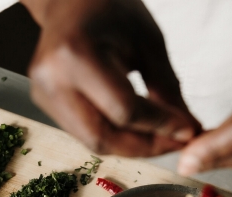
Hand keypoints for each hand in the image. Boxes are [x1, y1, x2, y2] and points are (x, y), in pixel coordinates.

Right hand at [22, 0, 200, 156]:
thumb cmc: (108, 8)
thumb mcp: (148, 42)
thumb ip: (166, 89)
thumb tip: (186, 130)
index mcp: (76, 54)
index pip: (124, 110)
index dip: (161, 126)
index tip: (188, 131)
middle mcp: (52, 79)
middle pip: (103, 137)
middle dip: (145, 147)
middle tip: (176, 143)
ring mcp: (43, 94)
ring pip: (93, 142)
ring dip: (132, 147)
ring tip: (161, 137)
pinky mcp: (45, 104)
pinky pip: (85, 133)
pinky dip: (116, 137)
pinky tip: (138, 129)